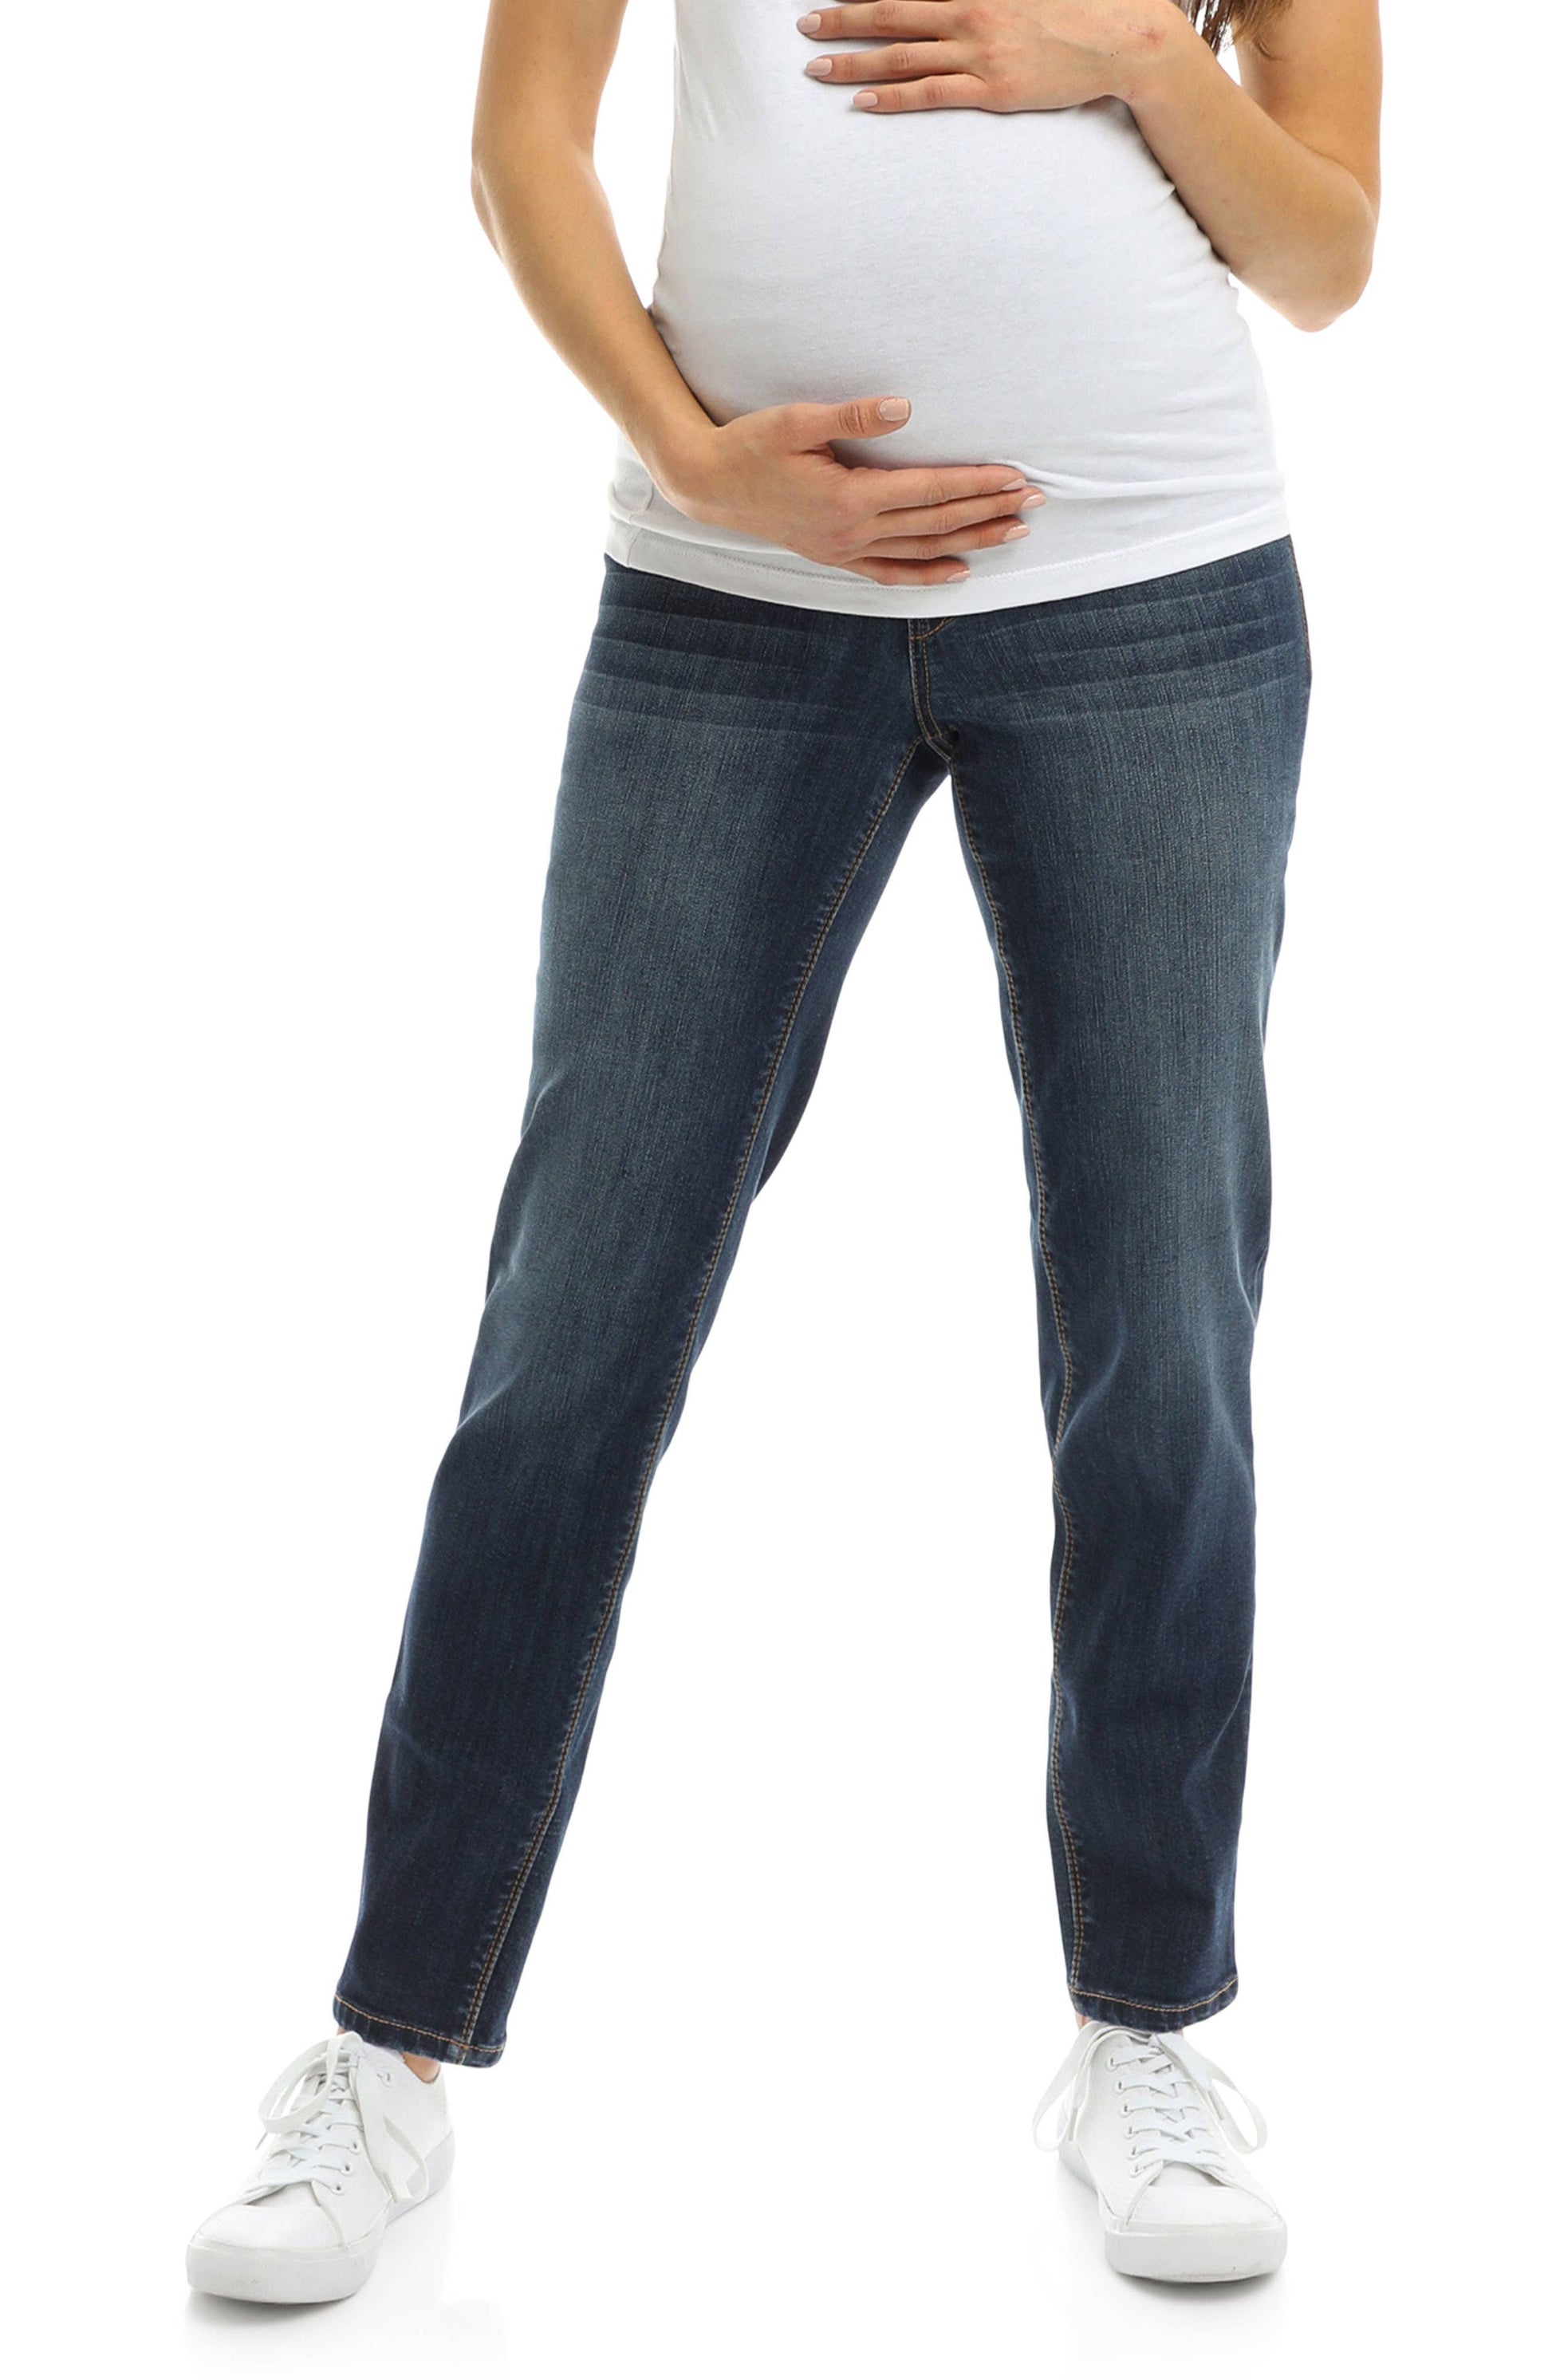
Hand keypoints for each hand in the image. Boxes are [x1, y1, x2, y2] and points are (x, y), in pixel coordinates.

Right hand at [657, 396, 1043, 587]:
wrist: (708, 484)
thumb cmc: (750, 445)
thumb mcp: (796, 420)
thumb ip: (852, 415)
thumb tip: (903, 408)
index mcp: (850, 497)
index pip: (930, 490)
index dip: (976, 484)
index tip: (1015, 477)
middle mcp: (853, 531)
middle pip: (937, 523)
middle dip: (989, 511)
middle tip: (1035, 502)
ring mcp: (845, 549)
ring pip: (922, 550)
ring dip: (971, 542)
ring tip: (1014, 532)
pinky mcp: (835, 556)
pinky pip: (890, 573)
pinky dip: (926, 575)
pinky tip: (957, 574)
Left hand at [795, 0, 1182, 114]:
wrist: (1116, 39)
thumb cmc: (1072, 12)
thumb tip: (949, 3)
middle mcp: (969, 16)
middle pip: (891, 17)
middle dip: (843, 21)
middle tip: (805, 27)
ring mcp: (978, 55)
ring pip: (901, 58)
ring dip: (855, 64)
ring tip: (818, 69)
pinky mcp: (991, 91)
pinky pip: (930, 94)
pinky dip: (893, 97)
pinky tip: (862, 101)